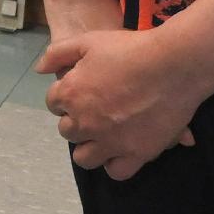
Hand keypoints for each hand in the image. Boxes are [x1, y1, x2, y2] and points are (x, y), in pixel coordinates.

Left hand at [39, 27, 202, 178]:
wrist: (173, 64)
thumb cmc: (131, 49)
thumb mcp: (89, 41)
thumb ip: (58, 53)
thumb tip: (39, 69)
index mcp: (71, 94)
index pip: (53, 104)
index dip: (67, 97)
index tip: (84, 92)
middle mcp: (85, 122)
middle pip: (67, 132)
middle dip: (77, 121)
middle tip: (97, 111)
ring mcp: (109, 141)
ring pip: (84, 158)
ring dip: (90, 147)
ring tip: (106, 135)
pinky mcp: (135, 154)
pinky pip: (116, 172)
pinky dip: (116, 164)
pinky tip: (123, 150)